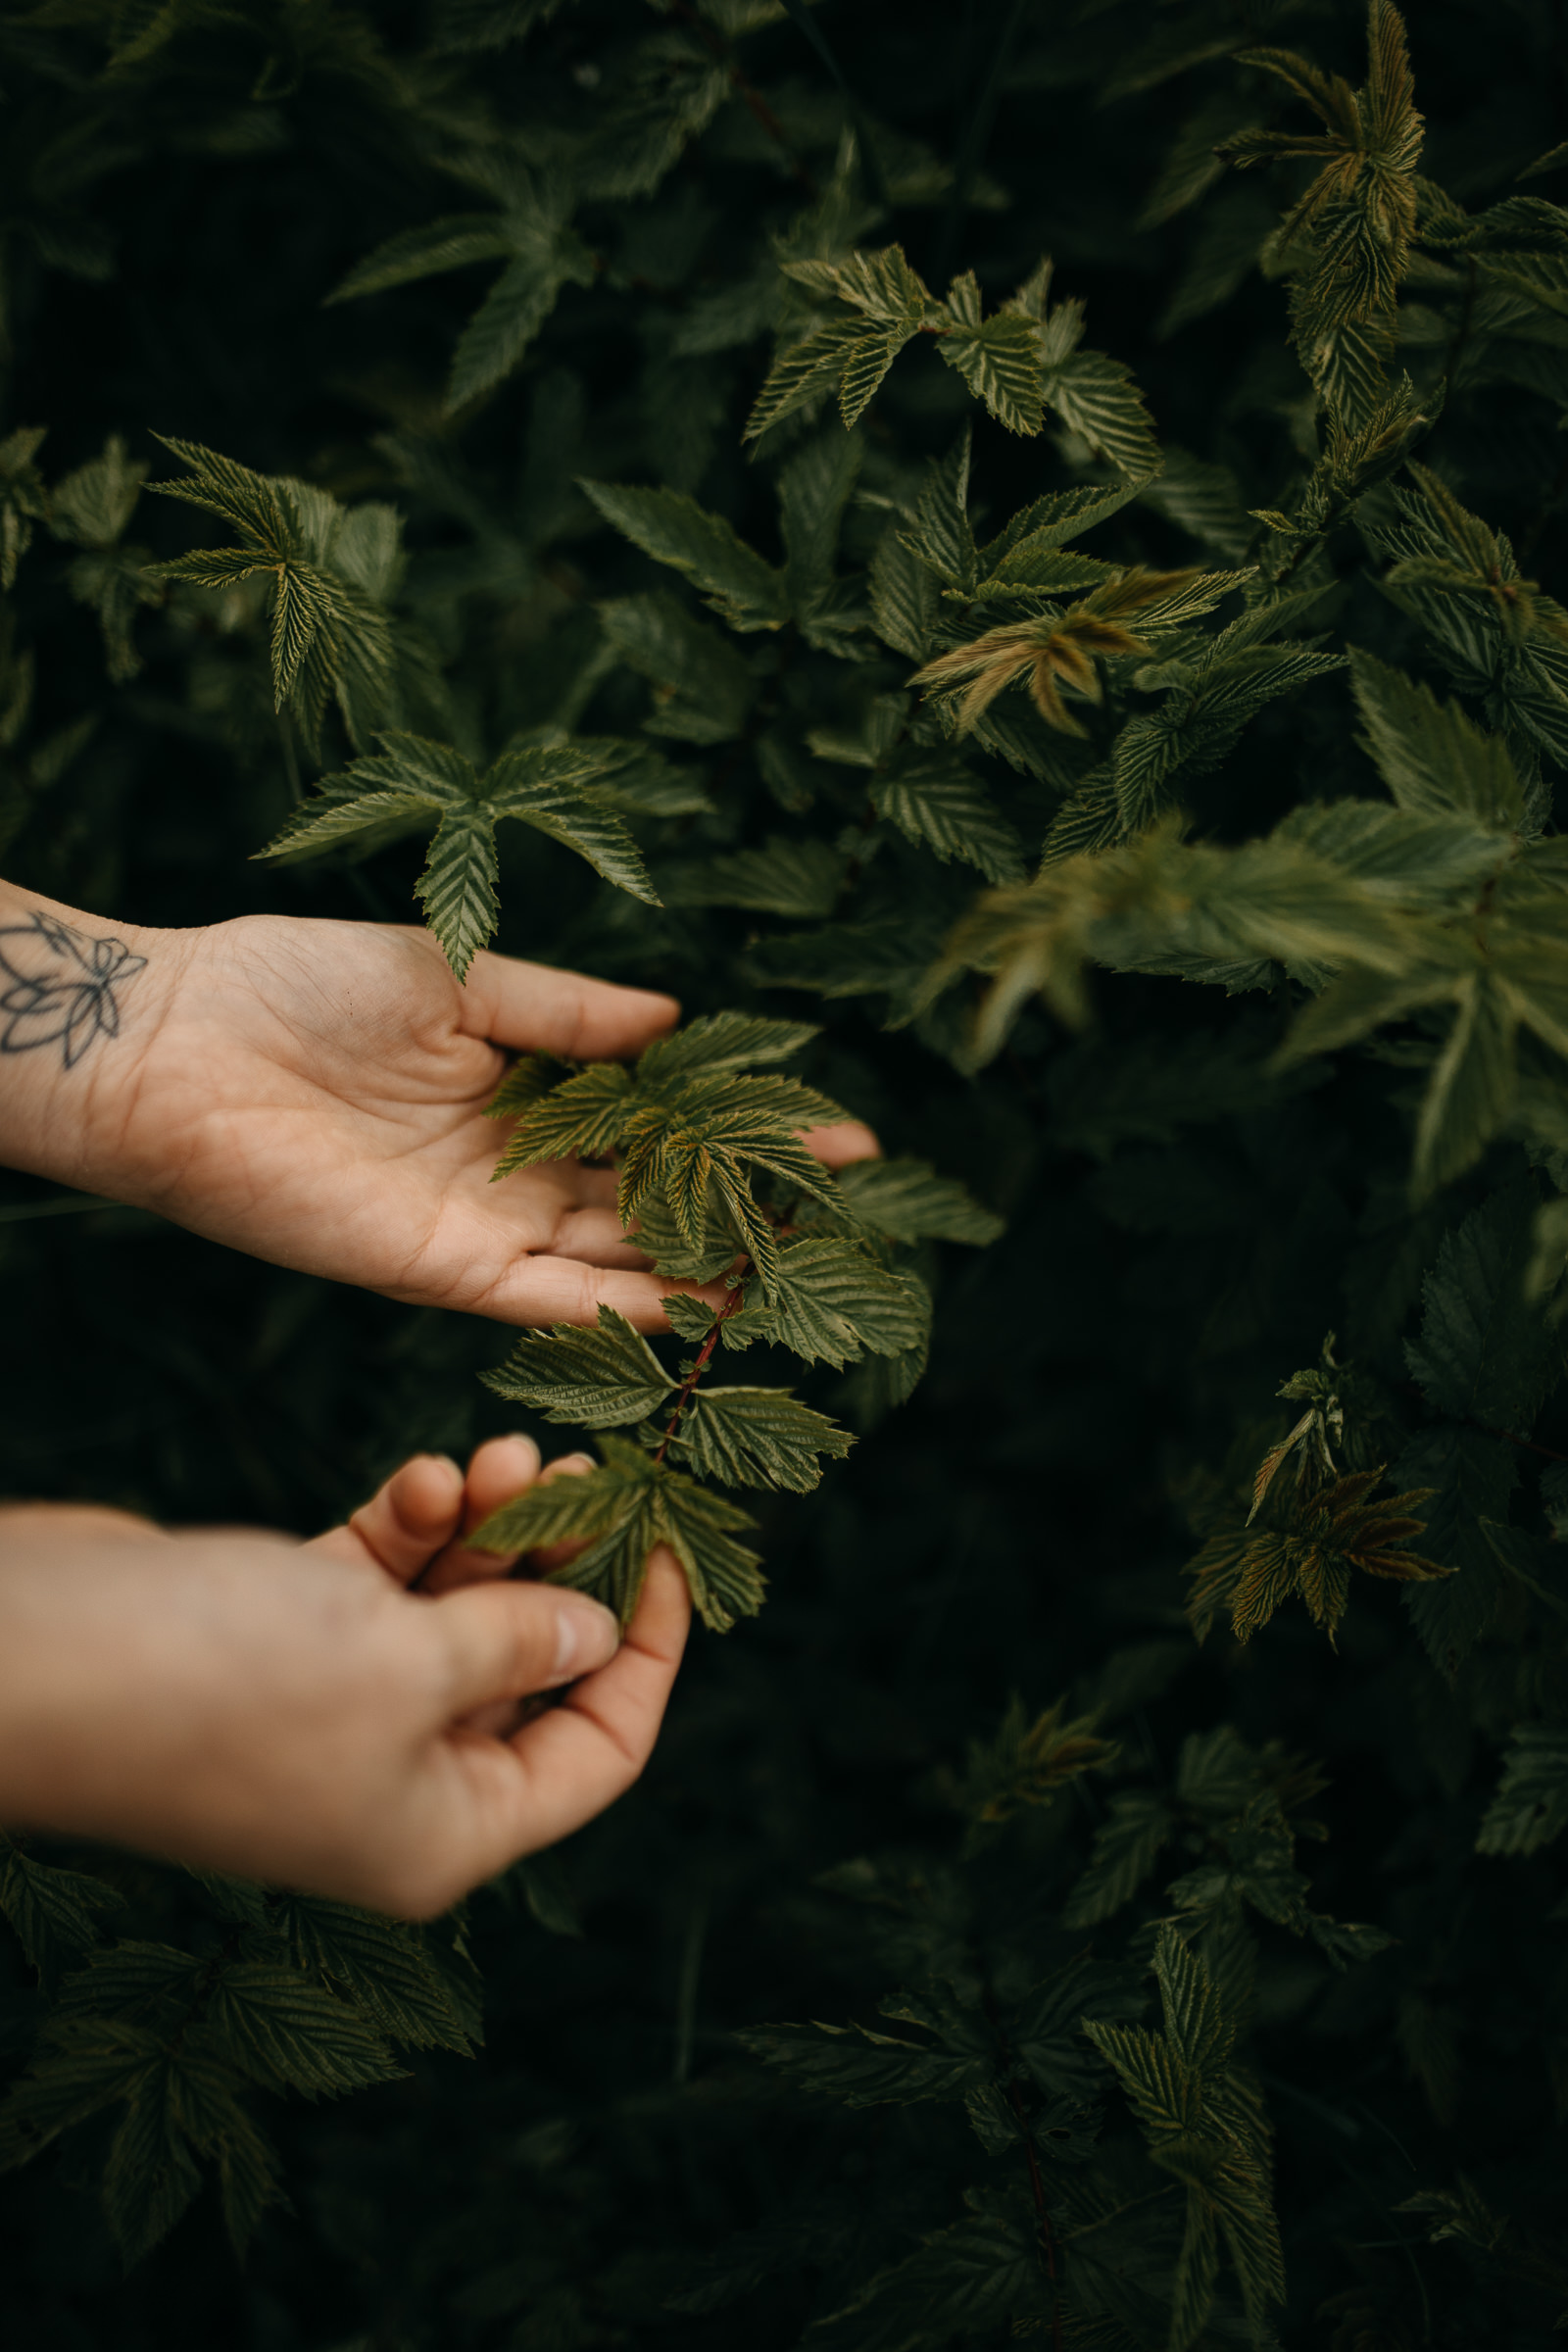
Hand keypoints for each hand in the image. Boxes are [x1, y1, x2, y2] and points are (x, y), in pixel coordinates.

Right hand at [0, 1441, 689, 1916]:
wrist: (36, 1655)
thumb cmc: (226, 1682)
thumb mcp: (409, 1663)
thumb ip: (518, 1640)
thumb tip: (593, 1631)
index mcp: (445, 1834)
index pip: (596, 1753)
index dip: (647, 1651)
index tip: (672, 1545)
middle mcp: (398, 1784)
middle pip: (529, 1668)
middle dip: (560, 1563)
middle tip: (577, 1470)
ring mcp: (335, 1710)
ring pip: (456, 1607)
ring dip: (488, 1527)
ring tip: (501, 1456)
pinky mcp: (278, 1636)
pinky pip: (379, 1577)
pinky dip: (409, 1525)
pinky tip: (420, 1478)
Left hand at [44, 905, 876, 1328]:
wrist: (178, 1045)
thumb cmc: (299, 985)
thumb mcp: (457, 974)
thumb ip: (568, 1012)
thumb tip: (677, 1019)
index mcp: (520, 1088)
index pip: (660, 1120)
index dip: (745, 1128)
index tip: (840, 1132)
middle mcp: (515, 1167)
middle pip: (654, 1198)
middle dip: (749, 1203)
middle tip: (848, 1208)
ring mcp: (484, 1225)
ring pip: (619, 1259)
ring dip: (706, 1266)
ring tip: (802, 1268)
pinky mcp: (443, 1270)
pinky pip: (552, 1303)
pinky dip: (625, 1310)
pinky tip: (702, 1307)